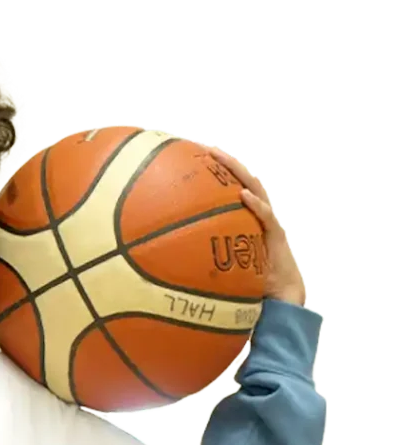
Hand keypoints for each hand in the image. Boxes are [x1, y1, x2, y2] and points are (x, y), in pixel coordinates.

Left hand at [206, 145, 306, 306]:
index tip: (195, 160)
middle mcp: (257, 214)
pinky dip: (255, 204)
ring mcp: (268, 223)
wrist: (279, 295)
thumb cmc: (249, 283)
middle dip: (226, 163)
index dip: (217, 173)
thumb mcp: (222, 266)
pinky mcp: (276, 235)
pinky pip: (266, 216)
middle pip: (242, 180)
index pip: (231, 188)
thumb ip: (201, 258)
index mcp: (245, 218)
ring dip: (239, 173)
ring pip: (256, 189)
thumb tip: (165, 262)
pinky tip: (243, 195)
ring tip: (221, 158)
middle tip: (205, 149)